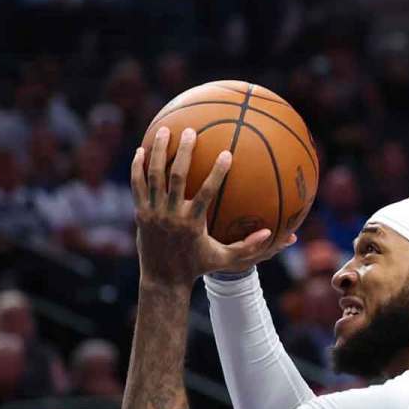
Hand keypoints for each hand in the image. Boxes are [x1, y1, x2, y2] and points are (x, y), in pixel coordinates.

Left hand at [130, 127, 293, 285]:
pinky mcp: (140, 213)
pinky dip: (138, 167)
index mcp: (192, 223)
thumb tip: (270, 233)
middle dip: (183, 151)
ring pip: (154, 176)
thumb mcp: (224, 259)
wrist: (163, 279)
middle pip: (176, 177)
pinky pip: (137, 184)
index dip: (216, 172)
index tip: (226, 154)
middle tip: (190, 131)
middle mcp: (171, 215)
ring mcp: (153, 212)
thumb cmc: (198, 267)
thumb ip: (247, 246)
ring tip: (163, 130)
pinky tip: (140, 150)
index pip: (206, 193)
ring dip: (157, 151)